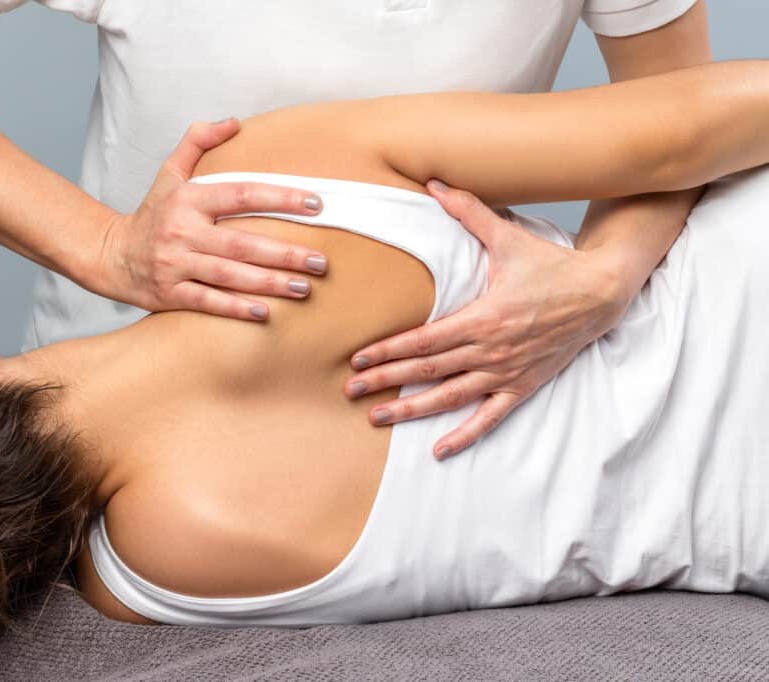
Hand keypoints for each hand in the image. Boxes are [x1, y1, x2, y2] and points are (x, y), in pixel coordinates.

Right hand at [96, 118, 328, 320]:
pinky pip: (208, 302)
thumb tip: (234, 122)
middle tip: (321, 261)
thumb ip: (198, 142)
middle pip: (242, 243)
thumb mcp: (169, 173)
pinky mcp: (170, 294)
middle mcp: (182, 231)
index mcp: (189, 199)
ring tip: (305, 288)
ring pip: (229, 276)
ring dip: (270, 283)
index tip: (316, 204)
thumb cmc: (151, 214)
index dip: (281, 198)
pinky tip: (265, 314)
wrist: (110, 255)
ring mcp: (175, 264)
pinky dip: (236, 308)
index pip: (242, 194)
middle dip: (285, 253)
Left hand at [345, 180, 632, 459]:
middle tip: (349, 390)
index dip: (388, 350)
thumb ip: (469, 213)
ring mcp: (507, 372)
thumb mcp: (508, 237)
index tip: (358, 359)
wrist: (601, 293)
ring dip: (412, 409)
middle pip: (428, 370)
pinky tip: (439, 450)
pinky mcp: (522, 386)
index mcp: (483, 317)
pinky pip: (490, 417)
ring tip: (376, 417)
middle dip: (386, 380)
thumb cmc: (550, 266)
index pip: (424, 340)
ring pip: (450, 398)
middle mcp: (491, 350)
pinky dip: (465, 435)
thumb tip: (437, 183)